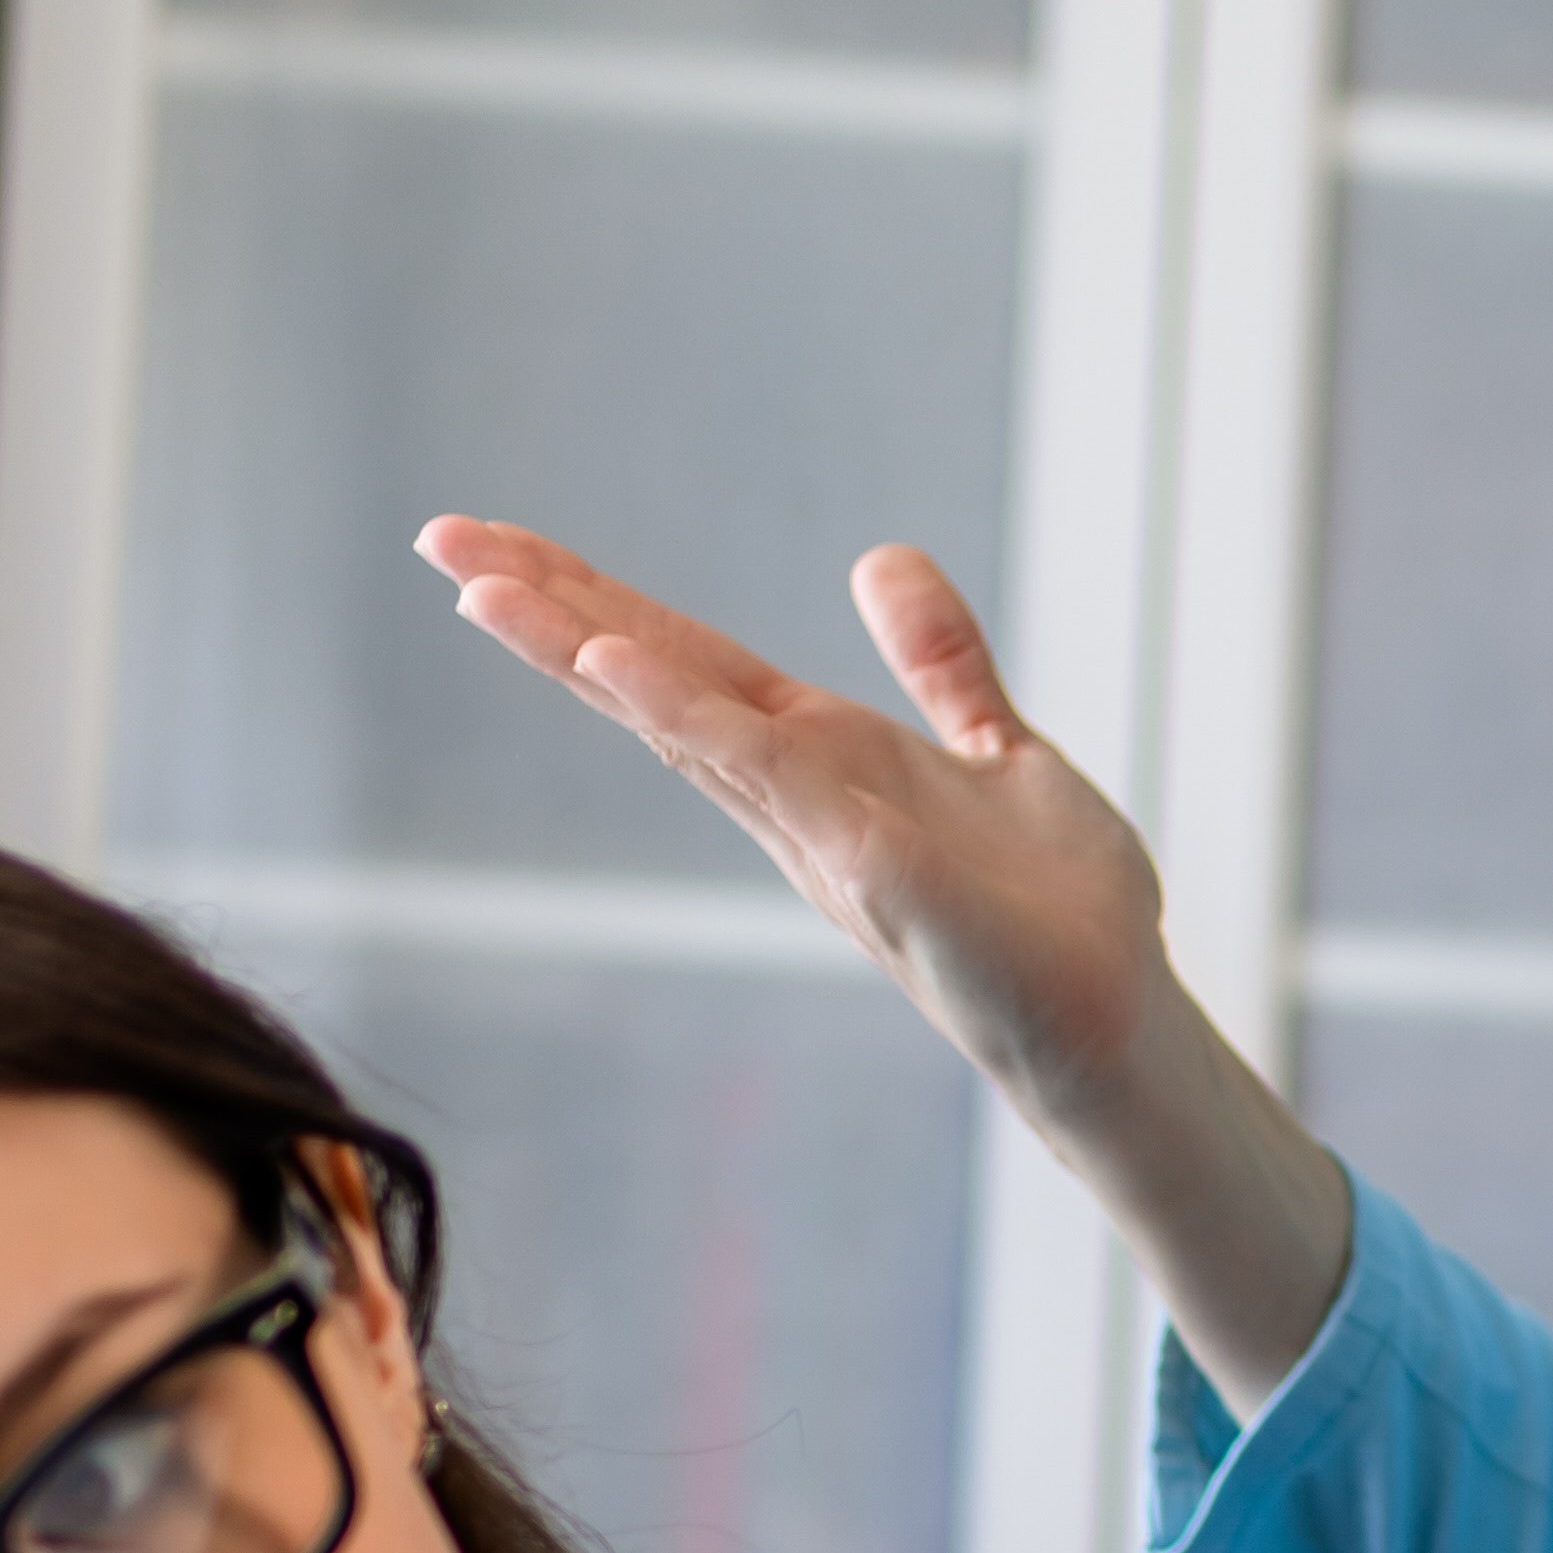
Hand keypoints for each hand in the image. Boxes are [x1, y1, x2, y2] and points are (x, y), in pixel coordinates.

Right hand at [422, 521, 1186, 1132]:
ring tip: (480, 584)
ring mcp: (821, 831)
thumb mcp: (997, 748)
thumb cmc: (1051, 910)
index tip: (497, 541)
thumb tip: (880, 557)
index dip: (597, 599)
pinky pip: (766, 775)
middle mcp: (796, 795)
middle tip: (437, 534)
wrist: (1115, 1018)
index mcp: (821, 759)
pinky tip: (617, 666)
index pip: (687, 662)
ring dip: (580, 651)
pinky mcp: (871, 865)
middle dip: (548, 609)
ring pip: (677, 723)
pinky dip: (688, 719)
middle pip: (650, 682)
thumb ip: (939, 661)